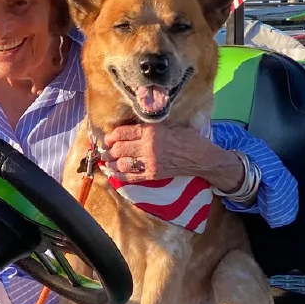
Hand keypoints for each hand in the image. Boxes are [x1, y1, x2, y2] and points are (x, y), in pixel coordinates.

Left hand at [101, 124, 244, 192]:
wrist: (200, 157)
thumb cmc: (186, 138)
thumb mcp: (168, 126)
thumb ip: (149, 128)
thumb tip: (128, 130)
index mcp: (151, 131)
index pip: (124, 132)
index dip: (112, 136)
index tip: (108, 138)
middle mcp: (148, 146)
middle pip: (120, 148)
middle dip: (109, 150)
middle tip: (104, 151)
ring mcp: (149, 162)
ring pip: (122, 163)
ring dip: (111, 163)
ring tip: (107, 161)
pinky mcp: (152, 175)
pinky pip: (130, 176)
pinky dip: (118, 175)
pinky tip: (113, 173)